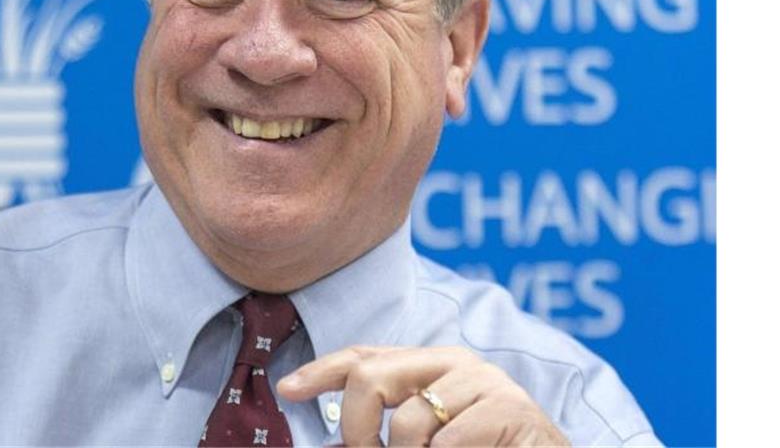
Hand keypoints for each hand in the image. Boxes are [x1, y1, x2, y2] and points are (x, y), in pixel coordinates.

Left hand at [276, 345, 569, 446]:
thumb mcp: (427, 441)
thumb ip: (386, 434)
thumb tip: (334, 443)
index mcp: (429, 366)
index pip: (363, 357)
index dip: (320, 371)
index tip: (285, 389)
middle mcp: (453, 362)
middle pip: (371, 377)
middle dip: (356, 430)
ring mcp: (484, 380)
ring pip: (408, 423)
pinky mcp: (510, 406)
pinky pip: (450, 443)